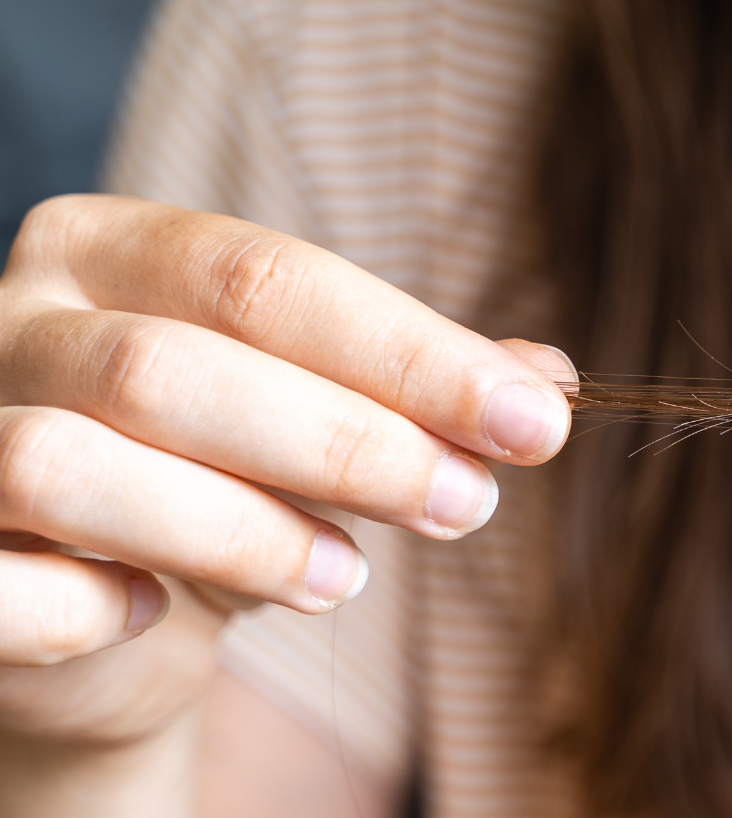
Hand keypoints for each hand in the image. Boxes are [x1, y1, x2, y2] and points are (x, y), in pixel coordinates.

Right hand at [0, 195, 573, 747]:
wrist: (82, 614)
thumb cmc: (215, 481)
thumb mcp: (323, 420)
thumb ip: (418, 392)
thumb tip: (547, 383)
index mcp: (109, 248)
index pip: (266, 277)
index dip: (410, 355)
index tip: (534, 424)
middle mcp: (11, 319)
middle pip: (177, 365)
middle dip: (348, 442)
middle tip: (468, 505)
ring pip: (74, 463)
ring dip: (237, 529)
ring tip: (347, 578)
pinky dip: (81, 606)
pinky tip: (158, 615)